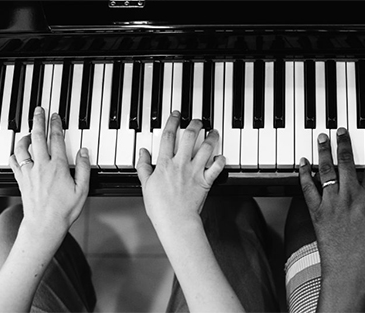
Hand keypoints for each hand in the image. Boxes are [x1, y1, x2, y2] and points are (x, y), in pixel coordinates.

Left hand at [9, 106, 89, 235]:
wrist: (45, 224)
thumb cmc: (65, 210)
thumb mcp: (82, 189)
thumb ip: (83, 168)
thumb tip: (83, 151)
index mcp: (57, 166)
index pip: (56, 139)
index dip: (56, 125)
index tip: (55, 116)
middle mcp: (41, 166)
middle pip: (38, 137)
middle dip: (38, 121)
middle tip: (39, 111)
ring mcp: (29, 172)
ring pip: (23, 147)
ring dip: (25, 136)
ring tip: (29, 130)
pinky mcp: (21, 180)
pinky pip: (14, 162)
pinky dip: (15, 153)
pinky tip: (18, 152)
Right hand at [136, 111, 224, 226]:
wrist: (175, 221)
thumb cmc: (160, 207)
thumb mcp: (145, 185)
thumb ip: (143, 166)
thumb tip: (142, 152)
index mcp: (165, 164)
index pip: (168, 136)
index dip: (172, 122)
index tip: (176, 115)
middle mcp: (181, 164)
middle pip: (189, 137)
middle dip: (194, 124)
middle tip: (197, 119)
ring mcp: (195, 171)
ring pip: (206, 148)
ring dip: (211, 137)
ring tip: (213, 131)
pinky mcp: (205, 181)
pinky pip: (216, 167)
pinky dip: (221, 160)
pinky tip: (222, 155)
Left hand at [298, 128, 364, 310]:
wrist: (348, 273)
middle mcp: (351, 197)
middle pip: (347, 163)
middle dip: (344, 143)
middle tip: (341, 130)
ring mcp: (332, 203)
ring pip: (326, 170)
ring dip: (324, 151)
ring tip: (322, 137)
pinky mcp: (316, 212)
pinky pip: (307, 188)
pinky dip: (304, 174)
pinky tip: (303, 162)